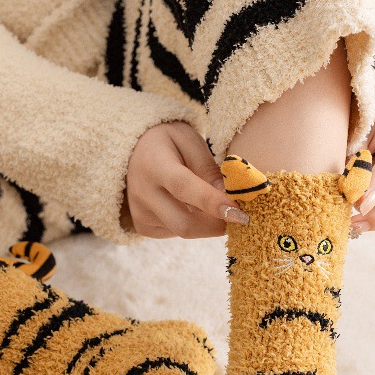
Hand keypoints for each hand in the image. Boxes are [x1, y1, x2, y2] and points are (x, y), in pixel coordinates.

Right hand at [124, 121, 248, 238]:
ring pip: (184, 230)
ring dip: (206, 222)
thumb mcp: (190, 142)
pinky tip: (188, 204)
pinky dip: (192, 222)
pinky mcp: (143, 227)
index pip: (184, 188)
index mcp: (154, 165)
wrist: (133, 150)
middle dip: (217, 225)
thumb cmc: (168, 142)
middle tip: (239, 215)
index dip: (213, 203)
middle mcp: (143, 194)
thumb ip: (209, 168)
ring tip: (209, 200)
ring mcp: (141, 214)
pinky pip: (176, 232)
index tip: (241, 215)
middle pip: (185, 224)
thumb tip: (229, 197)